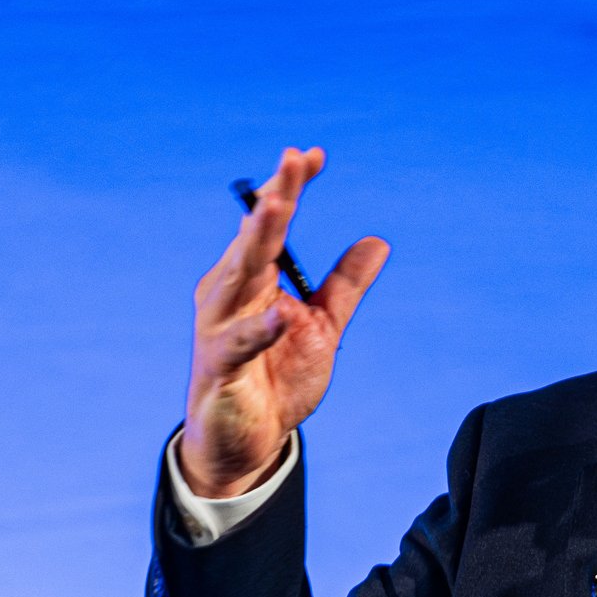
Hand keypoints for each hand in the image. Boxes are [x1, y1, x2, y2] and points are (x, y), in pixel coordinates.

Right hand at [178, 146, 389, 496]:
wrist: (246, 441)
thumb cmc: (275, 377)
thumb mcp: (322, 326)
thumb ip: (345, 285)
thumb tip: (377, 242)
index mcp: (252, 278)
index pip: (271, 222)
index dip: (290, 187)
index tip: (313, 155)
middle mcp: (230, 294)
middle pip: (253, 238)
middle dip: (274, 197)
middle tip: (292, 160)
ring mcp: (220, 329)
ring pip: (237, 276)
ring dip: (255, 242)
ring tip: (276, 209)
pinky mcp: (220, 367)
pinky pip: (238, 344)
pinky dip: (259, 330)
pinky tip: (281, 315)